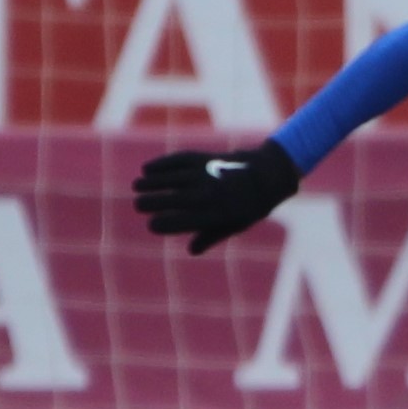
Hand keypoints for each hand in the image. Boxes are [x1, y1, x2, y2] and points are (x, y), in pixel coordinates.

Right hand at [133, 141, 299, 253]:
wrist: (269, 174)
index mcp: (216, 215)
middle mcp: (209, 194)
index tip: (152, 225)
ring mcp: (207, 174)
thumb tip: (191, 251)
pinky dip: (161, 163)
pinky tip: (148, 169)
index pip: (181, 222)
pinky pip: (178, 160)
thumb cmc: (251, 205)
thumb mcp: (237, 224)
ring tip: (138, 186)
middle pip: (171, 200)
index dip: (162, 224)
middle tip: (139, 205)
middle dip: (150, 202)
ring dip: (151, 182)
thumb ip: (213, 235)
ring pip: (171, 178)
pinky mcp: (205, 157)